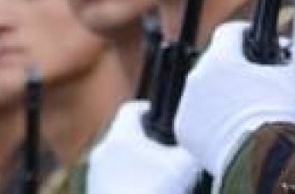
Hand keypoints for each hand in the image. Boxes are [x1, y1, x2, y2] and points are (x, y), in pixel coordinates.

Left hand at [87, 100, 202, 193]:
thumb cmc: (153, 193)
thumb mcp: (184, 165)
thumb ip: (192, 144)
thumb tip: (199, 136)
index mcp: (121, 135)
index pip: (132, 109)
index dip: (151, 111)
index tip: (165, 121)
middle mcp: (103, 152)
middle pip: (127, 137)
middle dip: (147, 143)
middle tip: (169, 154)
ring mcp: (95, 176)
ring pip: (120, 162)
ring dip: (139, 166)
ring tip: (161, 180)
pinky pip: (115, 182)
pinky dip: (130, 185)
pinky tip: (147, 193)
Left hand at [176, 21, 294, 178]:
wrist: (261, 160)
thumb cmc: (278, 116)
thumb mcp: (290, 77)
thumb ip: (285, 58)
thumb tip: (287, 52)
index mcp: (221, 58)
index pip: (229, 33)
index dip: (245, 35)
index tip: (255, 42)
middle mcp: (197, 77)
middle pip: (215, 63)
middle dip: (233, 69)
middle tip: (254, 82)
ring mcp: (187, 104)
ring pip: (204, 90)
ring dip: (220, 94)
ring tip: (243, 108)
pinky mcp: (183, 129)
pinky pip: (197, 117)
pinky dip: (210, 119)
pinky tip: (230, 126)